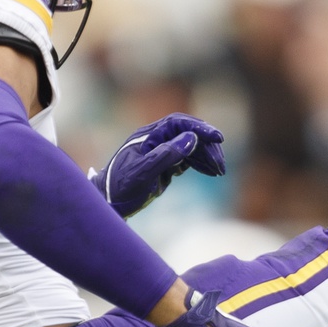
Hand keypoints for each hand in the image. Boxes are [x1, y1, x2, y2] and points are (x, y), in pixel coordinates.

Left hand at [91, 114, 225, 216]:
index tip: (218, 138)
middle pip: (189, 134)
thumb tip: (191, 138)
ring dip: (207, 156)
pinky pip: (188, 158)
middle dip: (208, 146)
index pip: (179, 123)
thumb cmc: (120, 187)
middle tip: (220, 166)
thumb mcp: (142, 173)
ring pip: (191, 146)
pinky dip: (201, 163)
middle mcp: (156, 139)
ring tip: (219, 171)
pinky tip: (211, 172)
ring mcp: (161, 151)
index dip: (200, 128)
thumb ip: (166, 155)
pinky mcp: (165, 164)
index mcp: (149, 136)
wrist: (108, 203)